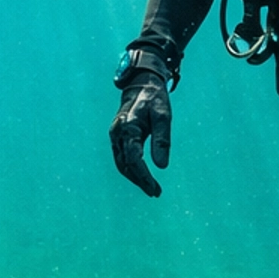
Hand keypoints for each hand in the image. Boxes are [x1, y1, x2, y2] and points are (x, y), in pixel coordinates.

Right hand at [110, 71, 171, 198]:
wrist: (141, 84)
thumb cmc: (154, 99)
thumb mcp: (163, 116)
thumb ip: (162, 141)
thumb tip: (162, 167)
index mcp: (127, 127)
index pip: (134, 159)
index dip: (143, 176)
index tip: (154, 188)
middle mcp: (117, 133)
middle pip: (125, 165)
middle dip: (140, 180)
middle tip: (155, 192)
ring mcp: (115, 136)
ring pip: (121, 164)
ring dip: (135, 178)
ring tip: (151, 188)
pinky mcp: (117, 137)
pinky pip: (121, 158)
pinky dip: (131, 170)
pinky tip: (142, 176)